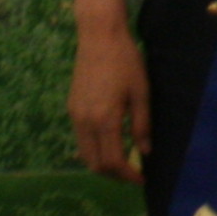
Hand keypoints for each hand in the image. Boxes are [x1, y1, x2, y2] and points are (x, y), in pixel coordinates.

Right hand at [72, 24, 149, 180]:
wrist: (99, 37)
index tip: (142, 178)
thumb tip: (145, 152)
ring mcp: (75, 116)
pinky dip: (94, 150)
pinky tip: (109, 143)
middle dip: (114, 175)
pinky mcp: (72, 108)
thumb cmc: (126, 62)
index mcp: (104, 119)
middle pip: (95, 164)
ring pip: (84, 154)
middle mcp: (85, 122)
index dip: (128, 175)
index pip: (113, 161)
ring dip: (102, 164)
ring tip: (123, 162)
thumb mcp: (141, 92)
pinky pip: (80, 140)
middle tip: (133, 173)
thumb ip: (142, 125)